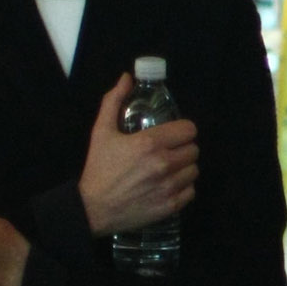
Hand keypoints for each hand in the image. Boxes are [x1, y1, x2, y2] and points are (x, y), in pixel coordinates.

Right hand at [78, 73, 197, 235]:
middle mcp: (164, 164)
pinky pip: (191, 191)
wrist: (93, 208)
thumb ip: (114, 101)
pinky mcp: (171, 205)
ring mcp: (169, 186)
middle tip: (170, 151)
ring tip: (169, 168)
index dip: (182, 129)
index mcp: (150, 143)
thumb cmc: (99, 168)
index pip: (189, 129)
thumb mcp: (101, 131)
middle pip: (194, 150)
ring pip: (194, 170)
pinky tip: (169, 184)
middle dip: (183, 148)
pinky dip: (183, 187)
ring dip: (184, 168)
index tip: (173, 133)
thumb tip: (126, 77)